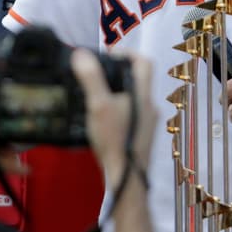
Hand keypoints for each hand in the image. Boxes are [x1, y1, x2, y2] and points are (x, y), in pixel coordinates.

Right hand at [71, 49, 155, 183]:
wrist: (125, 178)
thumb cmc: (114, 139)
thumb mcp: (98, 105)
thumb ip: (91, 78)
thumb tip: (81, 54)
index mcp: (143, 94)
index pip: (143, 61)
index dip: (126, 53)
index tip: (107, 56)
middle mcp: (150, 105)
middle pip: (138, 79)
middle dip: (117, 74)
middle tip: (95, 77)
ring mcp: (148, 122)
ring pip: (134, 98)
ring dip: (116, 93)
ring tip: (94, 97)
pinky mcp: (142, 136)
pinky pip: (131, 114)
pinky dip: (118, 110)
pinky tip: (102, 120)